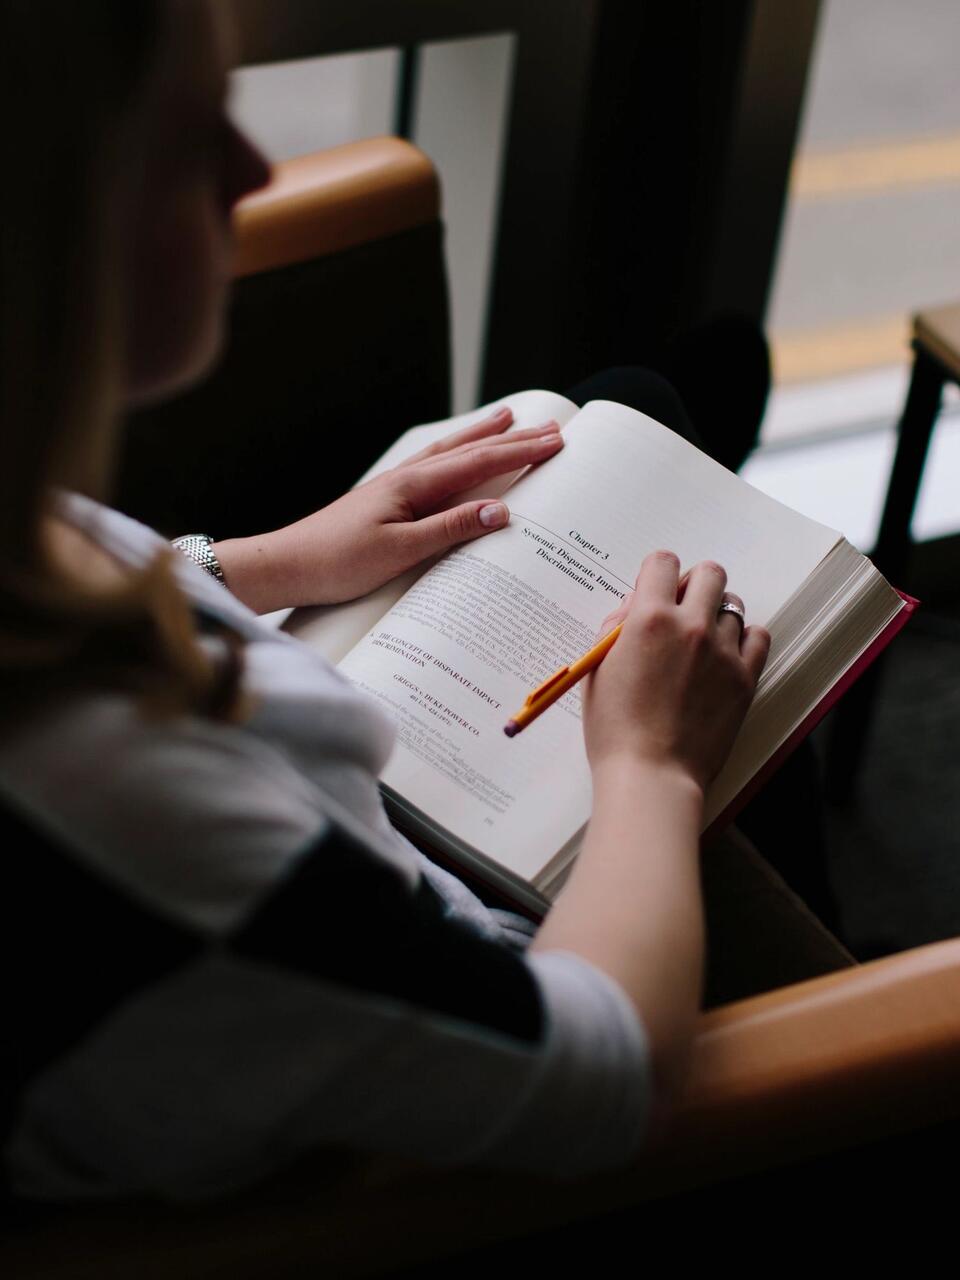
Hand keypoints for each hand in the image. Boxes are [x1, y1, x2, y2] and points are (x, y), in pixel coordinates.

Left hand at [213, 407, 563, 612]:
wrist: (287, 565)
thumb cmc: (337, 562)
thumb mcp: (399, 551)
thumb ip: (450, 528)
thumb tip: (500, 510)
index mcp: (413, 485)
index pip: (478, 463)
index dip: (520, 452)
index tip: (555, 441)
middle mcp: (406, 478)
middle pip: (469, 451)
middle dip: (512, 439)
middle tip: (550, 427)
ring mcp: (394, 487)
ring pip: (449, 453)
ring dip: (482, 436)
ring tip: (508, 418)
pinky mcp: (385, 501)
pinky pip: (432, 468)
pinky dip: (454, 454)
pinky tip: (455, 454)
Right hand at [581, 550, 769, 793]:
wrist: (651, 775)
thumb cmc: (614, 729)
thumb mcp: (597, 670)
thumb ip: (616, 628)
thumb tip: (636, 605)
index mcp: (648, 619)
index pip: (662, 563)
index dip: (656, 574)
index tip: (654, 592)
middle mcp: (690, 626)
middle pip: (709, 573)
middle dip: (694, 585)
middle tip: (681, 612)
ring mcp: (722, 651)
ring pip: (733, 605)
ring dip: (716, 615)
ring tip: (700, 644)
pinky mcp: (744, 678)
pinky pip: (759, 636)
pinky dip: (745, 639)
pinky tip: (726, 656)